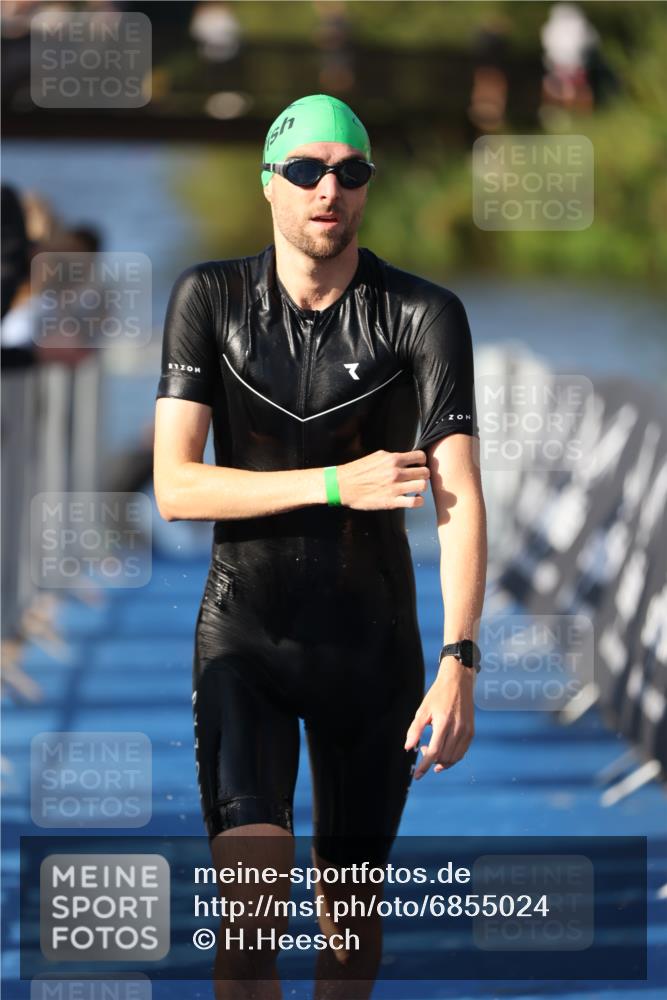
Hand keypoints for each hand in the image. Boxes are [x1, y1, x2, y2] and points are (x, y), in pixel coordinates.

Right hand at [336, 449, 429, 509]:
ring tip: (414, 489)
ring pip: (422, 486)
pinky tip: (413, 499)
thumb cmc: (357, 471)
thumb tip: (405, 458)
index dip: (422, 461)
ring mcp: (395, 488)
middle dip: (423, 475)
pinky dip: (418, 501)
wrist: (342, 485)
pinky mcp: (391, 502)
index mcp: (393, 459)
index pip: (420, 457)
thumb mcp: (376, 456)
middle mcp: (396, 472)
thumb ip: (392, 458)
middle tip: (417, 478)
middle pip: (424, 472)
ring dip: (421, 488)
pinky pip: (415, 502)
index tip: (419, 465)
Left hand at [404, 658, 474, 778]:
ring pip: (454, 758)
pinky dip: (452, 758)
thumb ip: (415, 730)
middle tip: (423, 749)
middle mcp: (457, 729)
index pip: (434, 752)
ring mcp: (466, 731)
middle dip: (431, 760)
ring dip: (442, 762)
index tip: (417, 776)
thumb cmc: (438, 695)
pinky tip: (444, 754)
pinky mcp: (471, 732)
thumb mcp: (423, 710)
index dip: (424, 766)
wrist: (458, 682)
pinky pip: (462, 752)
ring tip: (432, 751)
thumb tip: (408, 748)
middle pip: (444, 757)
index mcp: (443, 723)